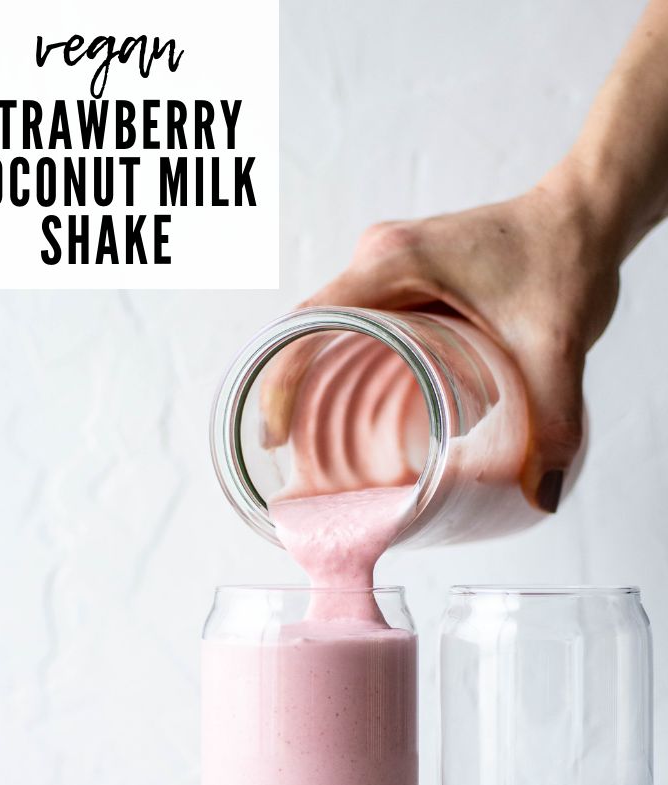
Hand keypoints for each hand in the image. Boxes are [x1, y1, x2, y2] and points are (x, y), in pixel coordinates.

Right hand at [262, 171, 620, 511]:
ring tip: (316, 436)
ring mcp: (389, 263)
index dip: (281, 380)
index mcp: (396, 263)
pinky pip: (358, 321)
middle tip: (293, 452)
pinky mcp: (405, 275)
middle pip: (311, 328)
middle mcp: (380, 257)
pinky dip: (346, 361)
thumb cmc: (566, 256)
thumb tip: (541, 495)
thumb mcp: (558, 345)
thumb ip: (554, 420)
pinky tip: (355, 403)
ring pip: (331, 326)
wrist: (586, 213)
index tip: (274, 435)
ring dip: (317, 376)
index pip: (311, 323)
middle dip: (293, 389)